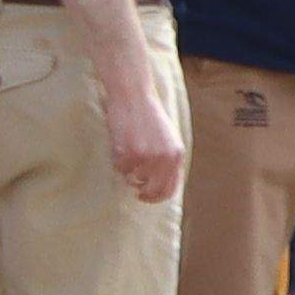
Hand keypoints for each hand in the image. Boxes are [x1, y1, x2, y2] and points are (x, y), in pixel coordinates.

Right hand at [106, 62, 187, 209]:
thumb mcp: (169, 139)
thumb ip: (168, 161)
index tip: (146, 197)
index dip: (157, 197)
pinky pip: (119, 168)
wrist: (134, 97)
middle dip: (142, 192)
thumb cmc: (149, 117)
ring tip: (129, 149)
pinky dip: (118, 160)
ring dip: (128, 169)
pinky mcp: (128, 153)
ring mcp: (146, 157)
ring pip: (132, 178)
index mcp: (177, 156)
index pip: (170, 189)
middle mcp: (164, 159)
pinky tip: (120, 143)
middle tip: (135, 189)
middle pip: (151, 190)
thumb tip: (160, 186)